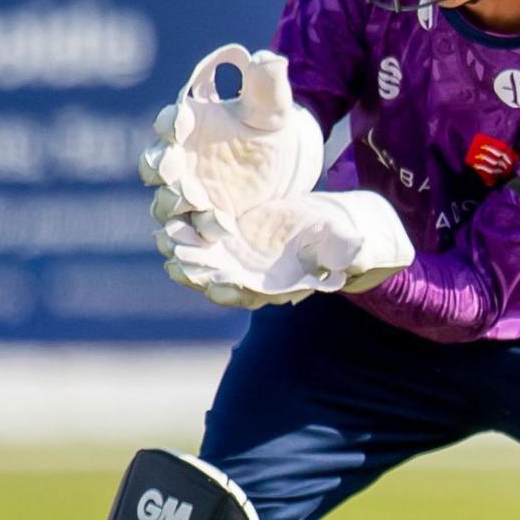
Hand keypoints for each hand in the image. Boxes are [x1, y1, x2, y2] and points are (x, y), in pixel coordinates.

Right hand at [138, 45, 324, 239]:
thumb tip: (268, 58)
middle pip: (157, 165)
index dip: (171, 121)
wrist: (279, 162)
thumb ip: (265, 85)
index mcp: (187, 125)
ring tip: (196, 206)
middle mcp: (177, 159)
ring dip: (176, 206)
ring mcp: (185, 192)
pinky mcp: (199, 221)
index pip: (169, 122)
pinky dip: (191, 238)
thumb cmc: (267, 127)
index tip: (181, 119)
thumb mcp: (272, 107)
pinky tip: (211, 239)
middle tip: (175, 171)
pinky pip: (185, 232)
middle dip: (162, 168)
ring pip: (166, 203)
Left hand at [160, 190, 415, 304]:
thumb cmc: (343, 239)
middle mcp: (254, 281)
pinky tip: (170, 224)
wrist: (329, 227)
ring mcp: (239, 262)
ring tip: (169, 240)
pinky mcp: (230, 240)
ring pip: (206, 265)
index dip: (235, 291)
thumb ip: (348, 253)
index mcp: (282, 288)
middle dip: (200, 273)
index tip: (217, 285)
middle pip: (221, 283)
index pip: (255, 295)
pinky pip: (203, 242)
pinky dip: (187, 236)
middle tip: (179, 263)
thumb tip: (350, 259)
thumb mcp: (348, 245)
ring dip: (186, 256)